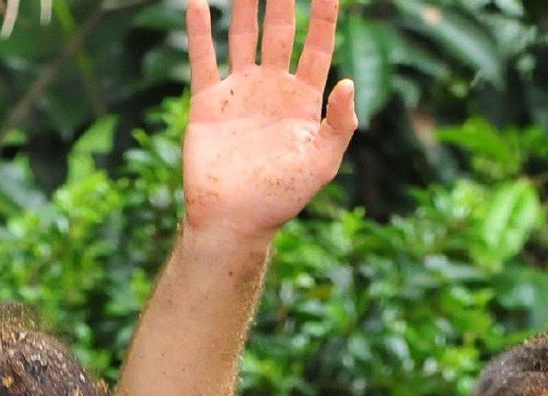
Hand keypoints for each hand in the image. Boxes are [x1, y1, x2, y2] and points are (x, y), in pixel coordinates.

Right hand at [183, 0, 356, 241]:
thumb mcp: (322, 163)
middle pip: (280, 30)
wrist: (233, 221)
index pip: (318, 44)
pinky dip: (200, 31)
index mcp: (303, 99)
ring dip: (244, 4)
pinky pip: (203, 59)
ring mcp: (240, 91)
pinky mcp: (208, 102)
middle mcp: (273, 88)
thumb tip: (349, 82)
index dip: (324, 14)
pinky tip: (198, 3)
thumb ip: (340, 124)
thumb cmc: (281, 198)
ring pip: (243, 35)